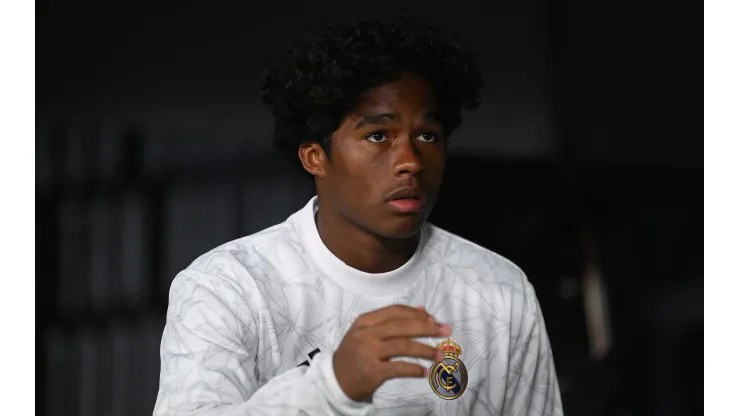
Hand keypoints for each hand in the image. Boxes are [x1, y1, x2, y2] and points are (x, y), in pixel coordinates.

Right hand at [332, 305, 451, 401]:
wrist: (335, 380)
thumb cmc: (355, 354)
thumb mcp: (367, 332)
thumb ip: (392, 321)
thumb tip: (423, 311)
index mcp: (365, 321)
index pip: (395, 311)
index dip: (417, 314)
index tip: (433, 319)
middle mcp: (366, 334)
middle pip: (402, 327)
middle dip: (427, 328)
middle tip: (446, 331)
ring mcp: (368, 353)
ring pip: (404, 347)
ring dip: (426, 350)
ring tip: (440, 355)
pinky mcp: (372, 372)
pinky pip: (399, 368)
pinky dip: (415, 369)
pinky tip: (425, 371)